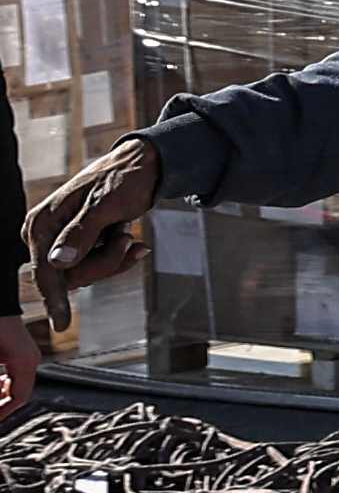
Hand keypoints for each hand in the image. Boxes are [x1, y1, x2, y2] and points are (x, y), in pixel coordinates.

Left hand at [0, 318, 34, 421]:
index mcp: (25, 362)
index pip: (18, 398)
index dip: (2, 412)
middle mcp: (30, 360)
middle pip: (18, 393)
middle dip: (2, 403)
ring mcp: (26, 355)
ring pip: (15, 385)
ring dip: (1, 393)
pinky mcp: (18, 352)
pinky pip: (13, 374)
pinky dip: (2, 383)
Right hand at [27, 138, 162, 292]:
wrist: (143, 167)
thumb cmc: (123, 180)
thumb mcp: (105, 205)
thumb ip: (81, 233)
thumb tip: (57, 262)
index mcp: (42, 224)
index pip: (46, 270)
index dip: (54, 298)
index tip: (61, 325)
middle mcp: (45, 235)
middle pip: (71, 276)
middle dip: (106, 262)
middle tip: (126, 234)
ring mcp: (61, 242)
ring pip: (88, 274)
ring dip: (115, 257)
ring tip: (126, 229)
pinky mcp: (79, 247)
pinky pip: (98, 267)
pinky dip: (120, 257)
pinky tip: (136, 244)